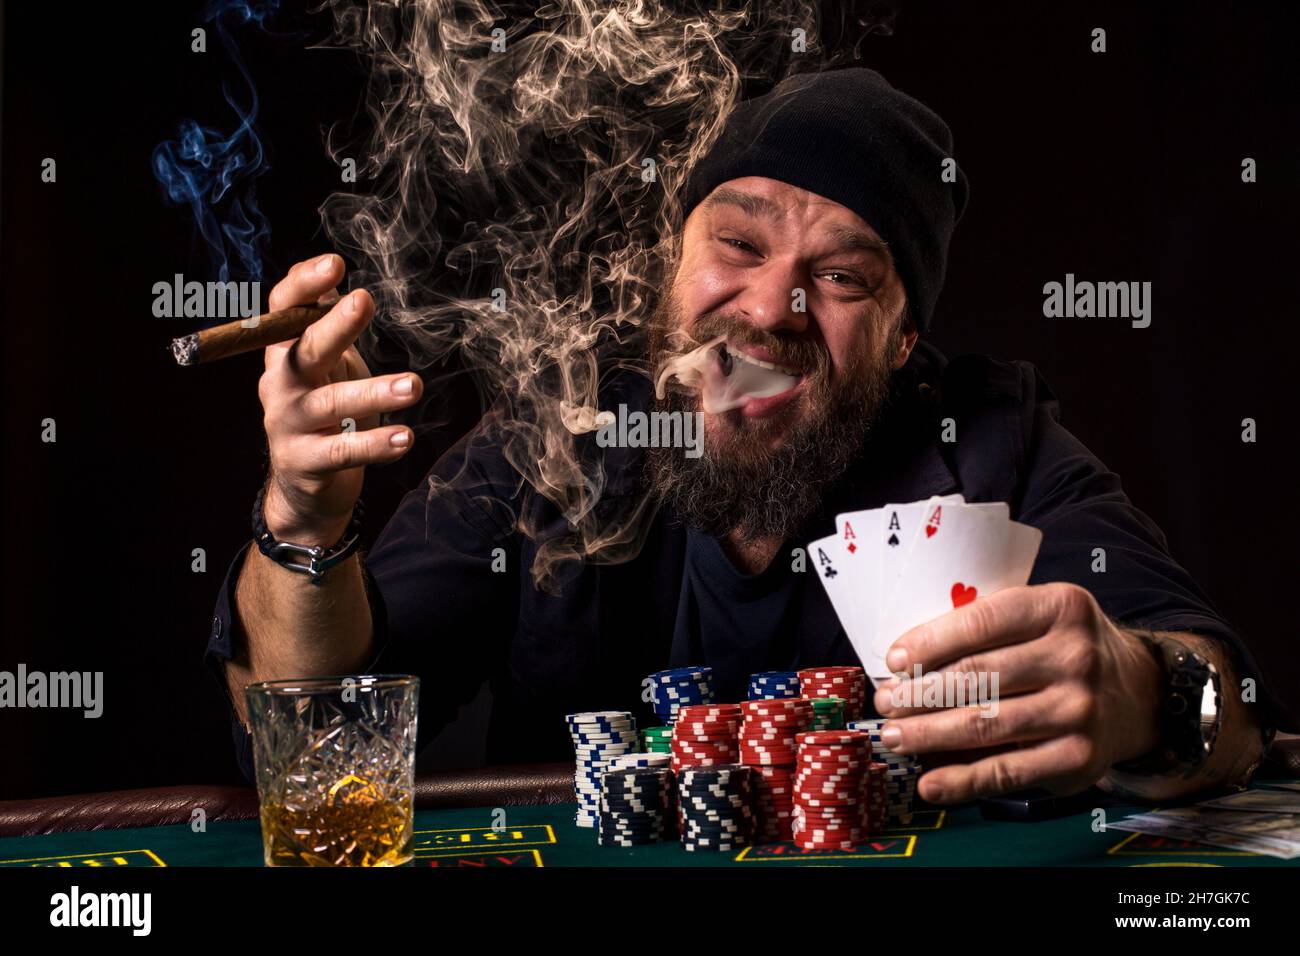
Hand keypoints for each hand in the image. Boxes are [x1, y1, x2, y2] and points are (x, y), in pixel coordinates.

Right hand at [258, 254, 422, 545]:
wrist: (302, 486)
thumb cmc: (323, 412)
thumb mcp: (323, 364)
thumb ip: (322, 322)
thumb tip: (330, 269)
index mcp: (284, 352)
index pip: (283, 309)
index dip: (304, 284)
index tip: (335, 263)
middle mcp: (279, 384)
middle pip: (305, 349)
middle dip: (335, 324)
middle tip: (365, 300)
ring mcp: (287, 424)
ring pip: (330, 403)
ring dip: (374, 392)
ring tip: (413, 385)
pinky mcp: (303, 463)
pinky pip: (341, 452)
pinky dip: (375, 445)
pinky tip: (405, 437)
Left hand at [871, 582, 1162, 803]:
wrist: (1137, 693)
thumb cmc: (1063, 649)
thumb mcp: (1041, 616)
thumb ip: (989, 627)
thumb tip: (908, 662)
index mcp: (1060, 607)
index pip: (982, 623)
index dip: (930, 642)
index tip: (893, 660)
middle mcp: (1075, 657)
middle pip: (977, 677)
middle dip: (918, 693)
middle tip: (884, 703)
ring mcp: (1079, 710)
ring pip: (984, 725)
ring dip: (927, 734)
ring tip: (894, 736)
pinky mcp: (1079, 759)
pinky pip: (1008, 772)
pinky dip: (962, 781)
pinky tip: (930, 782)